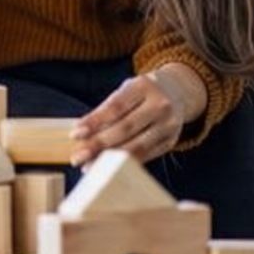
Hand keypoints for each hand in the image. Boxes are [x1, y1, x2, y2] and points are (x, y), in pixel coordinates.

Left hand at [71, 71, 187, 165]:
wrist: (178, 91)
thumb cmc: (142, 92)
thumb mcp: (127, 90)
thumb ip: (107, 109)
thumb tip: (82, 133)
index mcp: (144, 86)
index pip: (116, 106)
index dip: (95, 121)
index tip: (75, 134)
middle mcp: (160, 104)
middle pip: (125, 128)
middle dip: (98, 144)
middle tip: (77, 157)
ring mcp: (168, 124)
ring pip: (136, 146)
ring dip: (110, 158)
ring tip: (88, 166)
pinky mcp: (171, 141)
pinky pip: (145, 155)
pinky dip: (125, 163)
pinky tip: (109, 168)